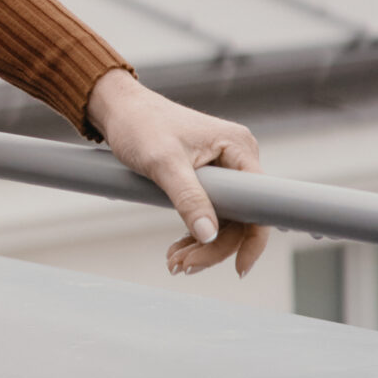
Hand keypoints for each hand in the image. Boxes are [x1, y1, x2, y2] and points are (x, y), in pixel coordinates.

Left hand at [83, 69, 266, 277]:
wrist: (119, 109)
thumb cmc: (140, 124)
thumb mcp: (163, 163)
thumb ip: (188, 198)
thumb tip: (209, 235)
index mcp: (238, 147)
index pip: (258, 202)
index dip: (253, 239)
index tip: (238, 268)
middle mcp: (236, 157)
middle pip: (241, 217)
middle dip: (213, 246)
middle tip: (183, 266)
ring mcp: (223, 168)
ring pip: (224, 220)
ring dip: (201, 245)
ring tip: (175, 261)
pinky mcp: (207, 177)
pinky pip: (210, 212)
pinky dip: (194, 233)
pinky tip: (177, 248)